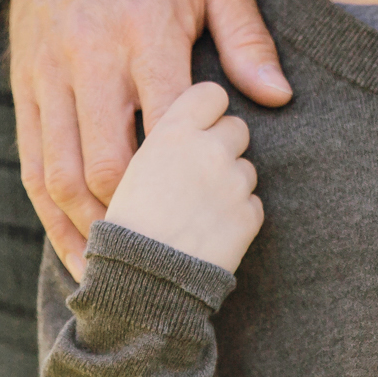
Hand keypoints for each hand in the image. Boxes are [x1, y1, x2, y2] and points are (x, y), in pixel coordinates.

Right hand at [9, 0, 289, 276]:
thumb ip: (246, 37)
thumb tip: (276, 98)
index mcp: (144, 29)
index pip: (167, 122)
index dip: (191, 174)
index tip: (220, 203)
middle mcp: (88, 57)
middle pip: (107, 163)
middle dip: (141, 215)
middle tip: (177, 249)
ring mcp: (48, 75)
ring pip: (59, 174)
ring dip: (92, 227)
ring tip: (129, 266)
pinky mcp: (24, 86)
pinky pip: (31, 163)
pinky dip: (53, 212)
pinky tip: (81, 242)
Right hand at [101, 82, 263, 272]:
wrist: (138, 282)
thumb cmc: (124, 222)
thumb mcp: (129, 165)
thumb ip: (171, 133)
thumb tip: (216, 114)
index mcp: (173, 132)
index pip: (210, 95)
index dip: (205, 110)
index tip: (195, 127)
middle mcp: (208, 150)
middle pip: (234, 127)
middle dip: (221, 146)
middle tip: (193, 173)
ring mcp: (232, 183)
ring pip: (246, 167)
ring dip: (229, 182)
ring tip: (194, 208)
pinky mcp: (248, 217)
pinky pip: (253, 205)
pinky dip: (237, 217)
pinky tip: (208, 231)